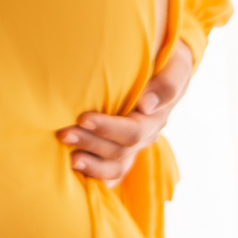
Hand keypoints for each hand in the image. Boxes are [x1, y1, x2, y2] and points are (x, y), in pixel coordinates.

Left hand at [55, 40, 194, 184]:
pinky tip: (80, 177)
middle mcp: (145, 136)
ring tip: (69, 159)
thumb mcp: (175, 67)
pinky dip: (98, 176)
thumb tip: (146, 105)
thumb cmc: (168, 61)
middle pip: (119, 150)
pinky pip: (113, 172)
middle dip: (90, 142)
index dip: (107, 128)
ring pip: (116, 166)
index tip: (82, 118)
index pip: (132, 131)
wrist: (166, 66)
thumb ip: (166, 84)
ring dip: (91, 165)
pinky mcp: (124, 149)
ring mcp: (135, 146)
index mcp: (155, 119)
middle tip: (63, 134)